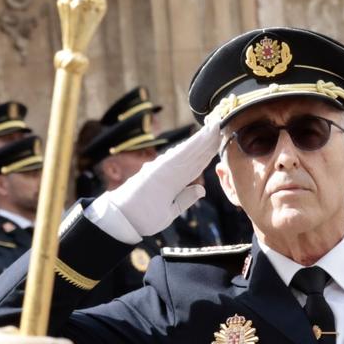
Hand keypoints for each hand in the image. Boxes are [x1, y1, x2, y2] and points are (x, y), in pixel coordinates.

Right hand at [90, 124, 220, 239]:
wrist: (121, 220)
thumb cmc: (142, 217)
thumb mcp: (169, 211)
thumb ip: (184, 199)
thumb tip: (200, 189)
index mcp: (173, 180)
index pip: (195, 164)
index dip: (208, 151)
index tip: (220, 140)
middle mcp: (169, 171)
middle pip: (194, 155)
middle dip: (209, 140)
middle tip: (222, 124)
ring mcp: (164, 170)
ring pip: (189, 152)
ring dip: (203, 139)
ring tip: (216, 125)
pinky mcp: (159, 171)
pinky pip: (180, 157)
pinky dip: (192, 146)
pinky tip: (203, 137)